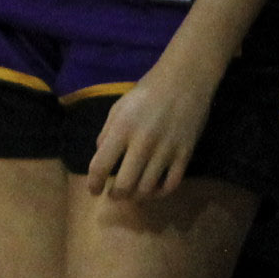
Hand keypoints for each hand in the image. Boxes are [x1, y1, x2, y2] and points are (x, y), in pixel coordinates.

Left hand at [86, 41, 217, 197]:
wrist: (184, 81)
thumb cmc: (146, 92)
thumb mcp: (118, 107)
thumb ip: (107, 133)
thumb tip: (100, 156)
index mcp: (122, 129)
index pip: (101, 165)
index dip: (94, 183)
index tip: (93, 190)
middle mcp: (143, 143)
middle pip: (125, 184)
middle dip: (116, 195)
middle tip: (113, 195)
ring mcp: (166, 151)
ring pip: (147, 189)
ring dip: (136, 196)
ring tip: (131, 193)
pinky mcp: (185, 155)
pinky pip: (171, 185)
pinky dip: (160, 193)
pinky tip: (153, 190)